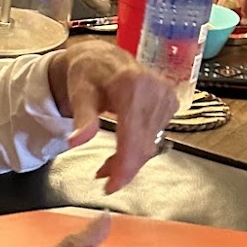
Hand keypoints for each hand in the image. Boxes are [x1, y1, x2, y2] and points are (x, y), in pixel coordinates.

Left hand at [47, 39, 179, 193]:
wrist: (103, 58)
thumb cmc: (88, 74)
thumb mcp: (79, 94)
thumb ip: (82, 119)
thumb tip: (76, 141)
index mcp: (132, 86)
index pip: (133, 136)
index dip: (124, 166)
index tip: (111, 187)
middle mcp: (155, 89)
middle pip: (143, 144)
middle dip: (124, 167)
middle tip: (104, 177)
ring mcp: (166, 96)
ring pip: (150, 144)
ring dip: (129, 160)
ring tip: (108, 164)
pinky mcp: (171, 103)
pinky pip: (156, 136)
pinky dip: (138, 149)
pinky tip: (123, 150)